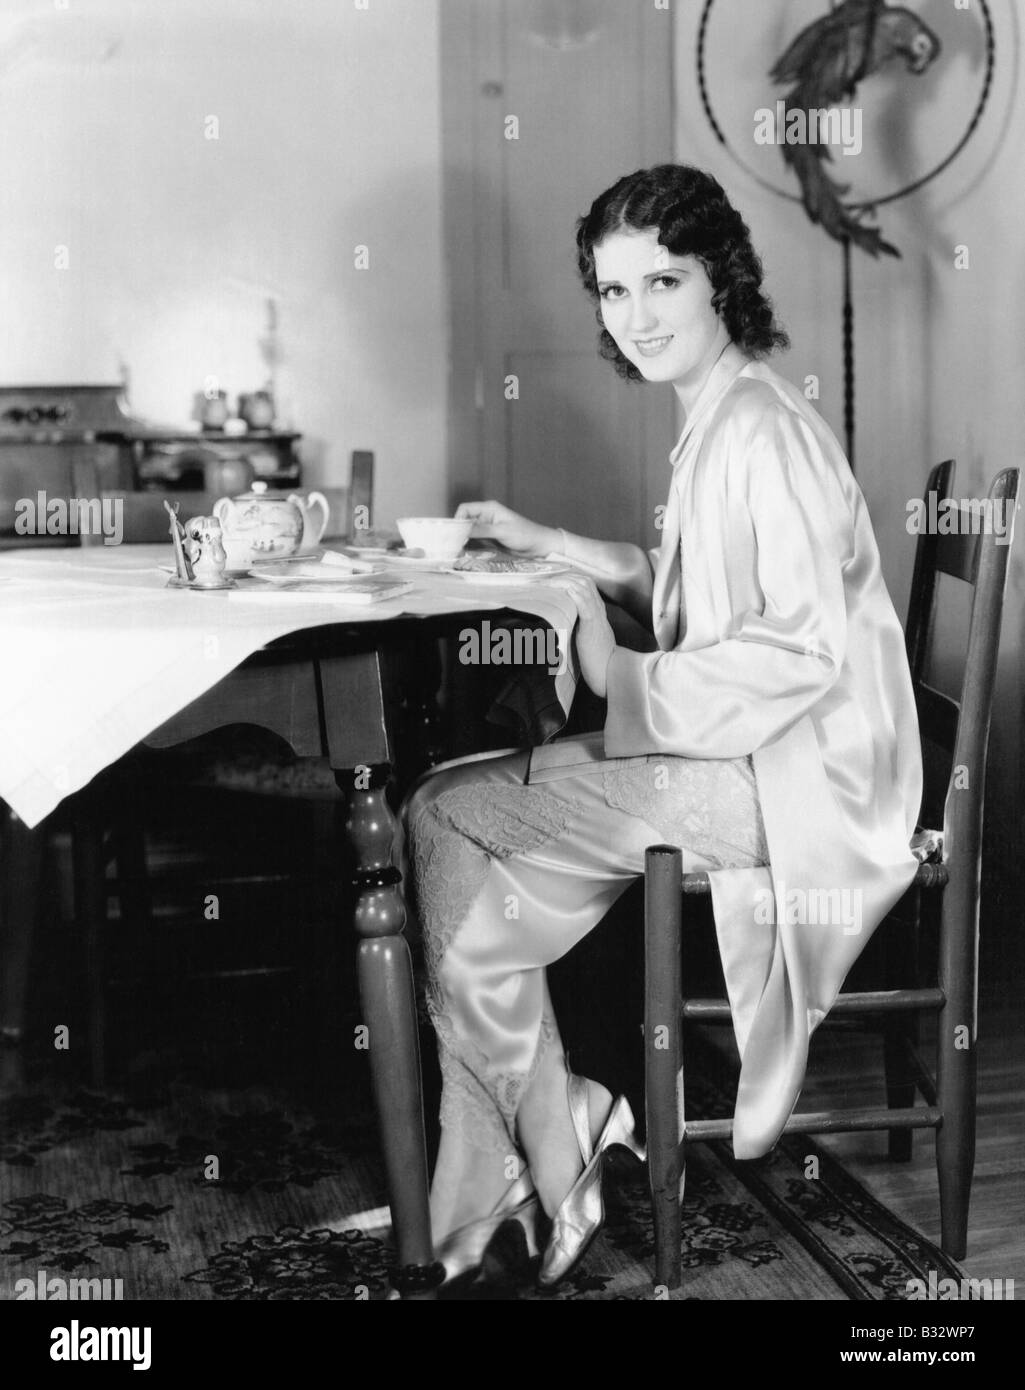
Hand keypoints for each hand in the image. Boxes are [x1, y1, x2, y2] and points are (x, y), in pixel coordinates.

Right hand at [454, 500, 556, 556]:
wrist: (538, 546)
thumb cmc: (524, 535)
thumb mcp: (502, 531)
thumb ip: (482, 530)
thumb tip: (462, 530)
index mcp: (489, 509)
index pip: (465, 509)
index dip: (458, 519)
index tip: (455, 533)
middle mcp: (486, 516)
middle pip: (465, 521)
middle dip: (458, 531)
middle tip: (453, 545)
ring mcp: (487, 528)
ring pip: (468, 532)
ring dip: (463, 540)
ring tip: (457, 551)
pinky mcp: (489, 539)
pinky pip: (475, 540)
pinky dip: (469, 546)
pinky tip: (465, 553)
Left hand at [548, 574, 616, 698]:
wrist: (610, 673)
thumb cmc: (596, 659)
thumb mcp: (583, 637)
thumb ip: (572, 625)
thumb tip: (552, 622)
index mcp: (595, 610)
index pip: (582, 583)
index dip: (565, 577)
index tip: (547, 578)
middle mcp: (597, 609)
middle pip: (582, 580)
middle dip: (561, 576)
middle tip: (541, 578)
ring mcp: (597, 616)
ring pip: (584, 588)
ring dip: (564, 582)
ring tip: (547, 581)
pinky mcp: (594, 626)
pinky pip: (587, 605)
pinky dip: (576, 595)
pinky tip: (566, 590)